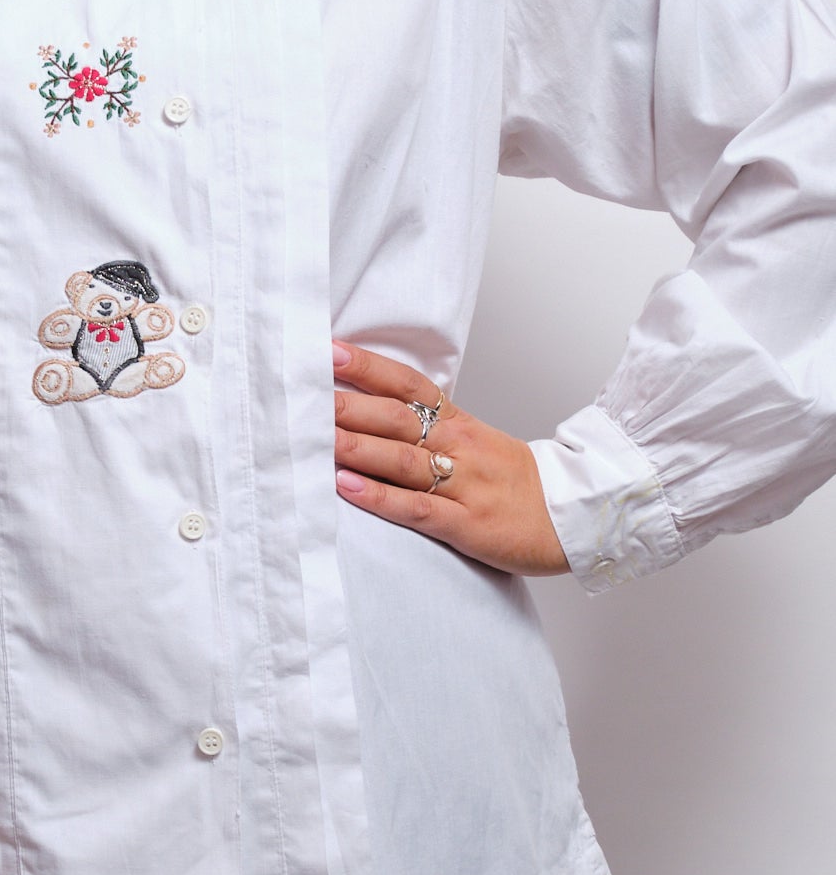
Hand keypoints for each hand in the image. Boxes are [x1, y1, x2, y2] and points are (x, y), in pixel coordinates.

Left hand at [331, 339, 570, 578]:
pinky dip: (380, 498)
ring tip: (312, 437)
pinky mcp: (466, 524)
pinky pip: (417, 508)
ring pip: (400, 459)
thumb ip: (426, 426)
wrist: (573, 516)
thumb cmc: (512, 480)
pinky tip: (347, 488)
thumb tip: (367, 410)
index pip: (408, 384)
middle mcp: (457, 446)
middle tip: (300, 392)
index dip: (368, 366)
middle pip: (395, 418)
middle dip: (346, 405)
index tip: (328, 350)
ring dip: (353, 447)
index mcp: (457, 422)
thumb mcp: (473, 441)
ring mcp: (462, 484)